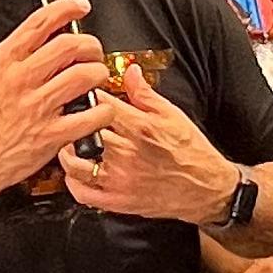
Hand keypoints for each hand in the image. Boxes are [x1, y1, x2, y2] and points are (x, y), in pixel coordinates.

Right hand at [0, 0, 112, 195]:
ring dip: (99, 74)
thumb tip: (57, 32)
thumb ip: (24, 54)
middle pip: (69, 45)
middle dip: (91, 46)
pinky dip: (104, 110)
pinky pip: (92, 114)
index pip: (40, 22)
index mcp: (6, 60)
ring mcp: (36, 106)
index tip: (81, 7)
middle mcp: (20, 79)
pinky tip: (101, 110)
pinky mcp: (51, 134)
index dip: (67, 8)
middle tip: (93, 53)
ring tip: (96, 79)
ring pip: (84, 75)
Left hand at [63, 61, 235, 223]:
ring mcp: (120, 179)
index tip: (84, 92)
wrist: (205, 187)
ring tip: (69, 143)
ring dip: (67, 150)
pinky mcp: (118, 201)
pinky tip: (75, 171)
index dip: (88, 94)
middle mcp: (127, 153)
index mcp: (140, 128)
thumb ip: (145, 93)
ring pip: (76, 163)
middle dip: (75, 120)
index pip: (101, 104)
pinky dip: (72, 181)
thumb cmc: (190, 152)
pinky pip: (83, 193)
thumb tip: (130, 71)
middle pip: (84, 131)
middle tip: (71, 116)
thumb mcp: (171, 114)